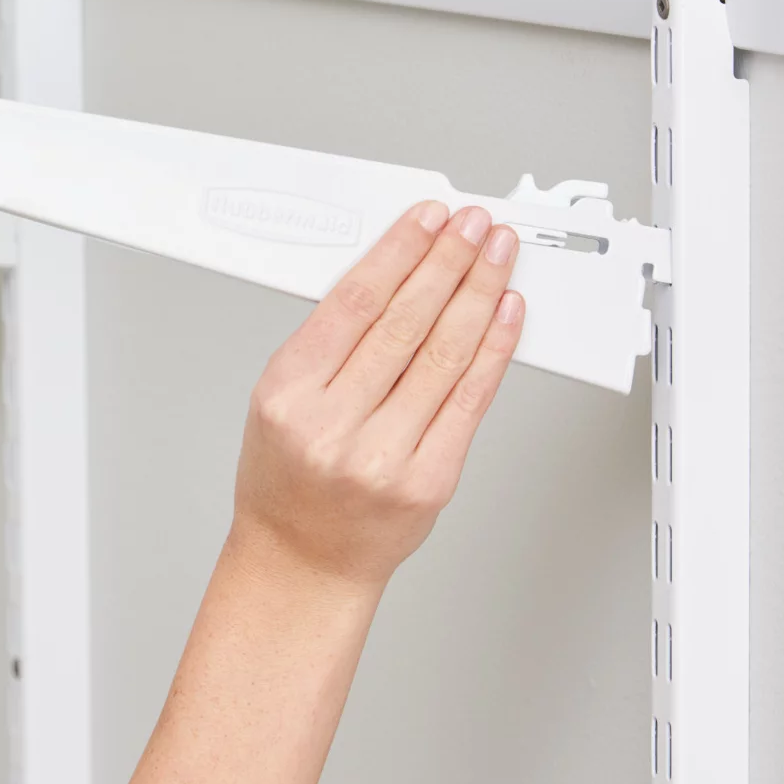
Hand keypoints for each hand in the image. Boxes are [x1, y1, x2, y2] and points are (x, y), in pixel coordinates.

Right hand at [228, 200, 524, 591]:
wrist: (302, 563)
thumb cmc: (287, 483)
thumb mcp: (279, 401)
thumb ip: (329, 344)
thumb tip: (396, 276)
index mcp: (289, 395)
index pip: (354, 303)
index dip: (398, 253)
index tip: (426, 221)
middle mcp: (334, 425)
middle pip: (405, 322)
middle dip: (447, 262)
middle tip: (473, 226)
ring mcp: (384, 456)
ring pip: (444, 355)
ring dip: (478, 294)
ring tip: (496, 257)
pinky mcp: (429, 481)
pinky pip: (471, 402)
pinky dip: (492, 351)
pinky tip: (504, 315)